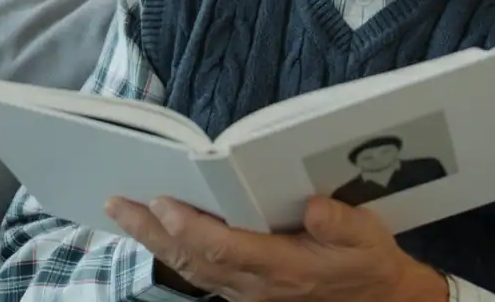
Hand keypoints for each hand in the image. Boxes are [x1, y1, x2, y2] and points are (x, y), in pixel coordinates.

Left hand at [105, 194, 447, 301]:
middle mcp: (258, 285)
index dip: (190, 228)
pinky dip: (173, 252)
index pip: (226, 249)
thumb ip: (341, 224)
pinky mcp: (245, 291)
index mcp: (285, 269)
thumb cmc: (368, 262)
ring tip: (123, 211)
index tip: (163, 202)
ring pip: (191, 269)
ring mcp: (248, 293)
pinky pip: (200, 274)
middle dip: (152, 232)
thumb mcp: (368, 239)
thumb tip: (313, 206)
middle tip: (117, 203)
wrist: (376, 300)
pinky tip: (157, 231)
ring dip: (154, 241)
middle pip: (193, 260)